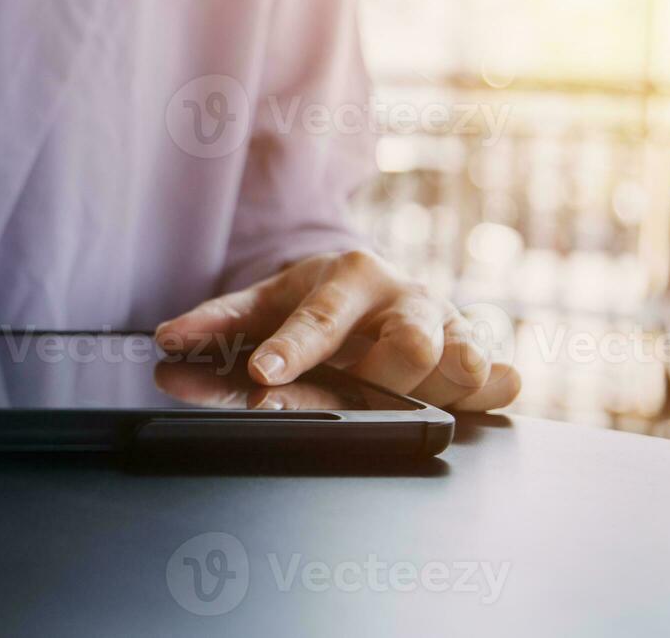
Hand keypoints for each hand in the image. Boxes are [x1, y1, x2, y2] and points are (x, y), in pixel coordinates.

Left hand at [155, 251, 519, 411]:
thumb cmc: (319, 300)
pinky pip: (502, 381)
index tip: (262, 374)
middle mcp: (407, 296)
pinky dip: (489, 391)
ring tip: (406, 390)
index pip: (320, 318)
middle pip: (409, 342)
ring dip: (435, 386)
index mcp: (350, 275)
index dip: (293, 349)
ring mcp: (452, 325)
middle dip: (382, 371)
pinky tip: (462, 393)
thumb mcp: (268, 301)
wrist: (381, 287)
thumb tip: (167, 337)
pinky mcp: (484, 353)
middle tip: (358, 385)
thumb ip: (218, 320)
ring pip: (462, 364)